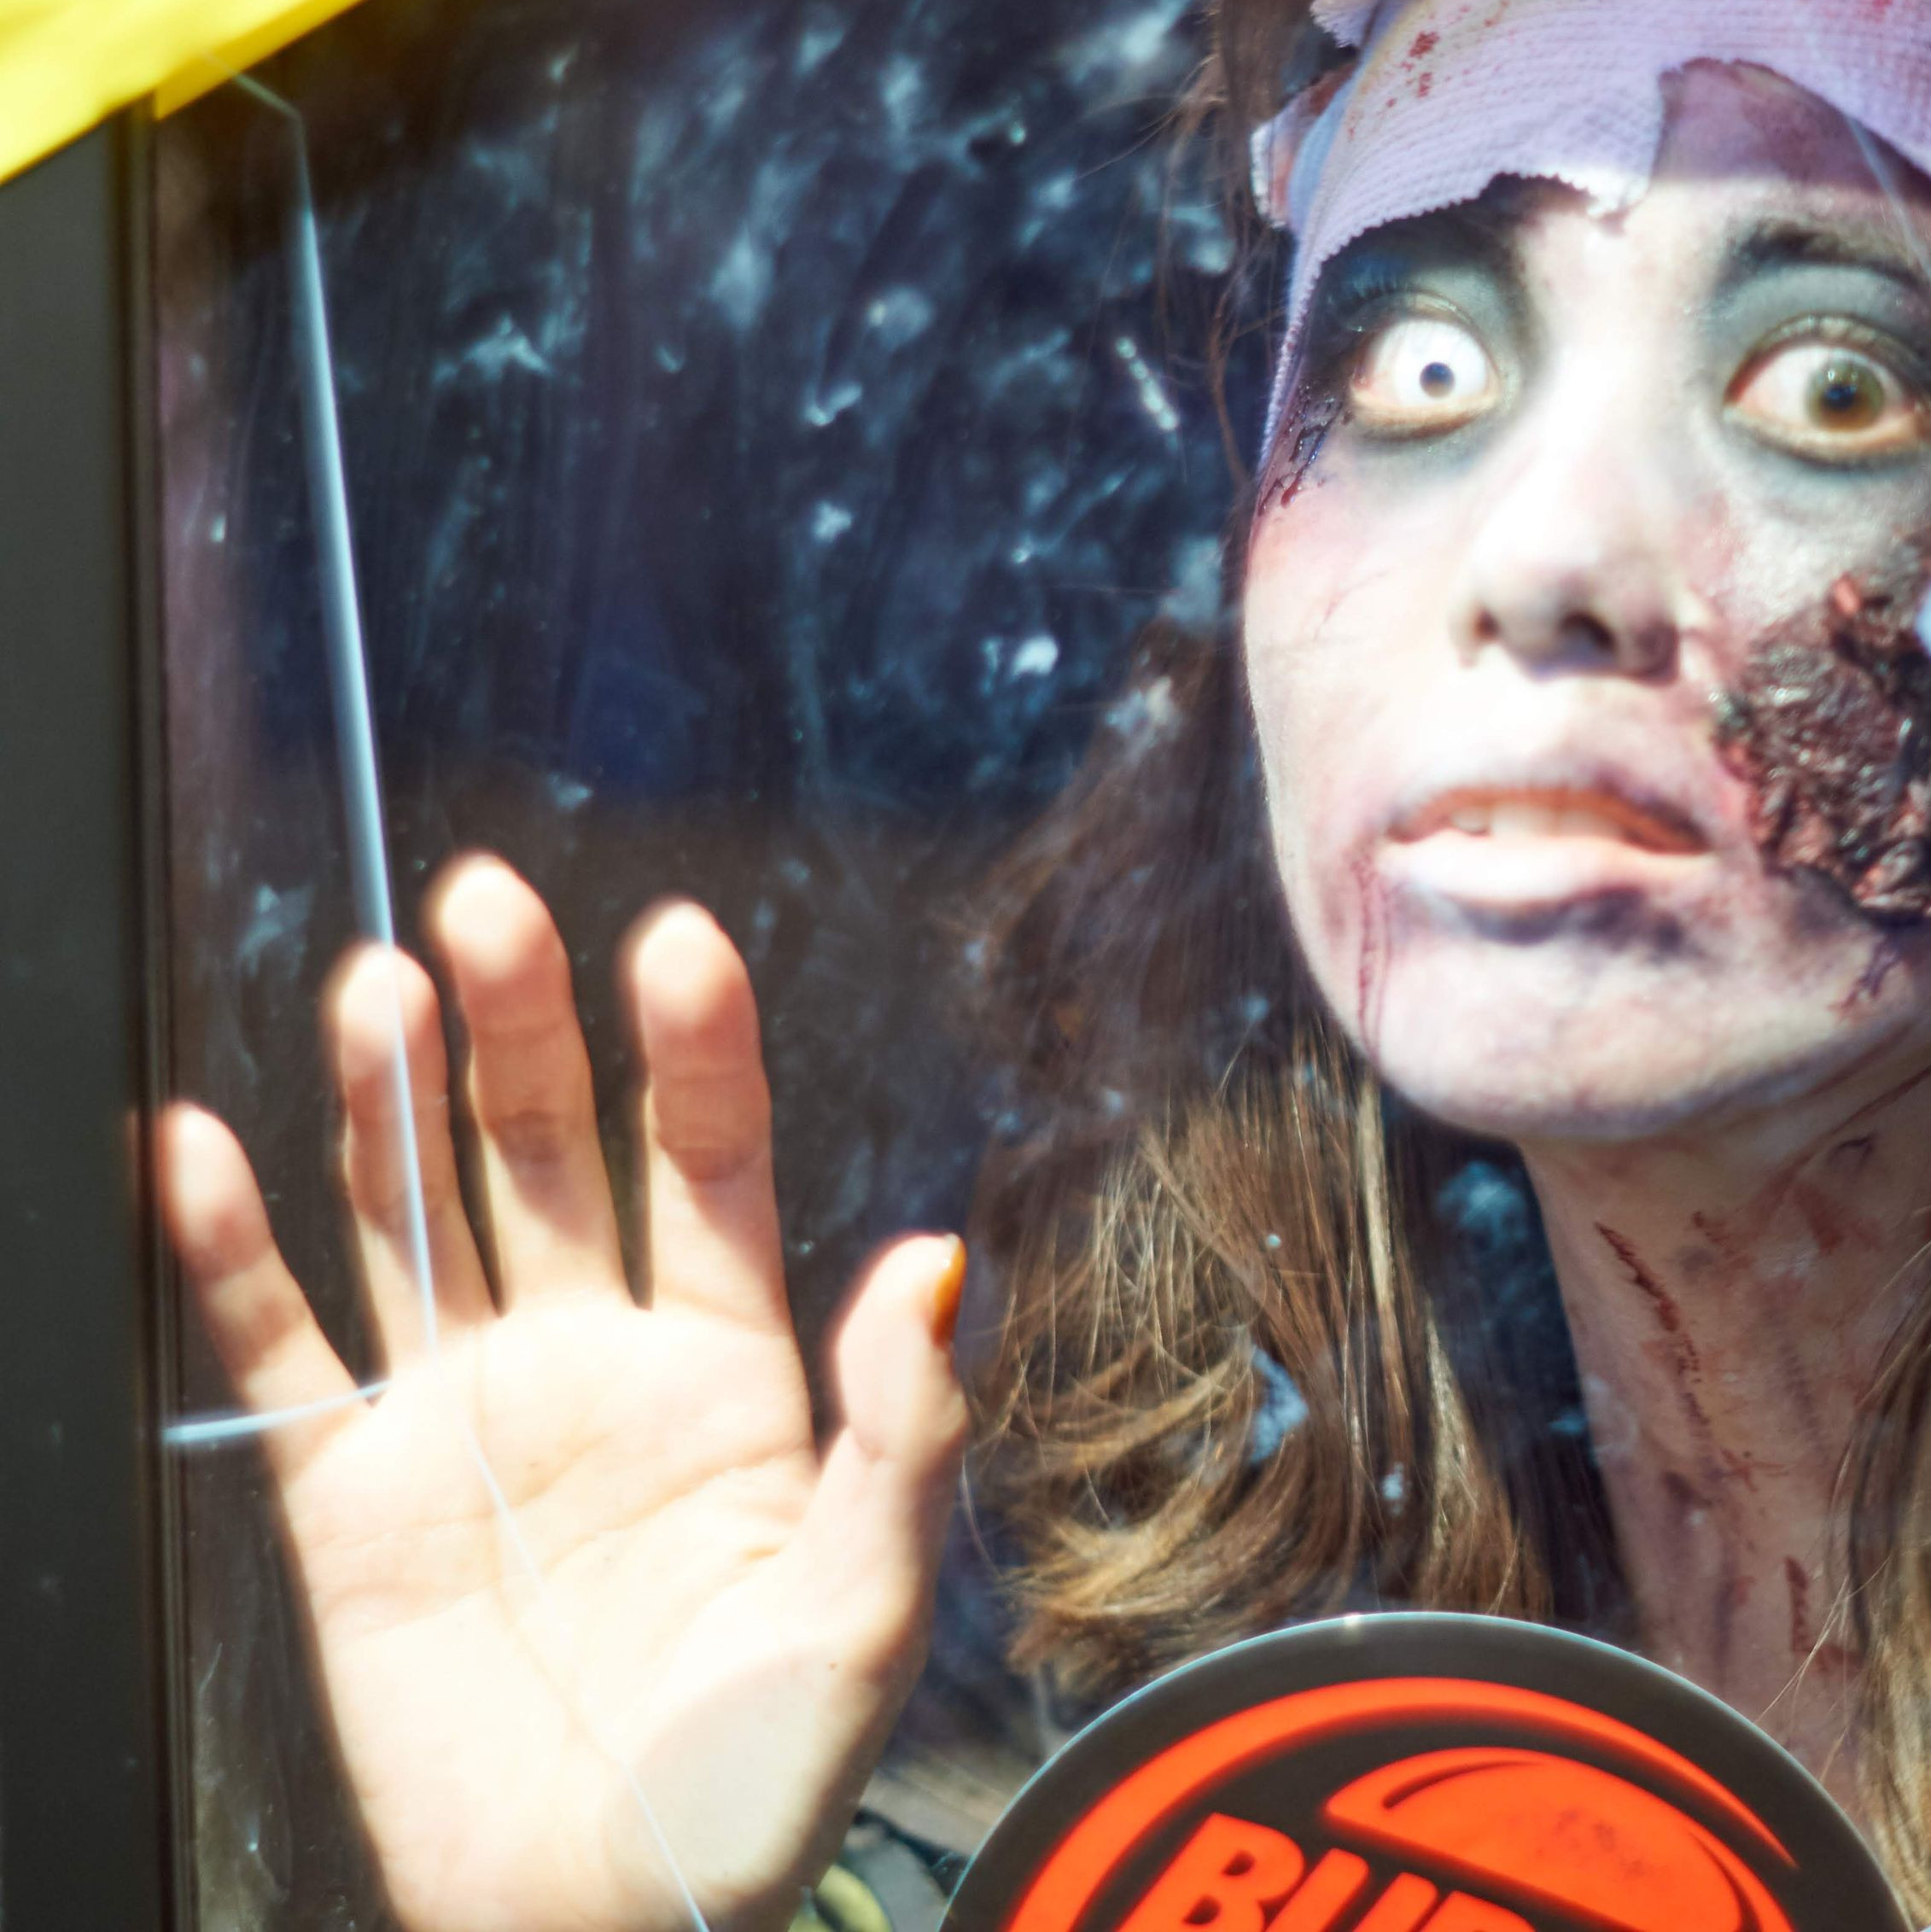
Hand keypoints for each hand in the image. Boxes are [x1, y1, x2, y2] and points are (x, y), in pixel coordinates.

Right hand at [160, 856, 968, 1931]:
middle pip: (548, 1150)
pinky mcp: (351, 1499)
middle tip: (490, 900)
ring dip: (389, 1095)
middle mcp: (592, 1360)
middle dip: (523, 1025)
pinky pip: (278, 1350)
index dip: (693, 1052)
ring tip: (380, 983)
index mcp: (729, 1368)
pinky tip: (199, 1139)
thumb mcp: (866, 1611)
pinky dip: (230, 1248)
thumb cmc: (763, 1782)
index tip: (677, 940)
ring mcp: (464, 1417)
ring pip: (414, 1213)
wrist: (612, 1917)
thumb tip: (933, 1260)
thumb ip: (899, 1436)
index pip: (707, 1164)